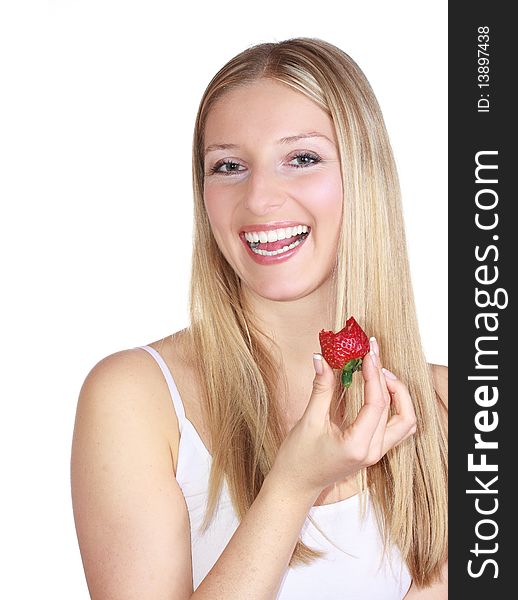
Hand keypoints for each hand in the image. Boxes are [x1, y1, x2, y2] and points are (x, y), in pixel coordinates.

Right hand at [271, 339, 416, 499]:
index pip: (377, 403)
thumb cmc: (298, 458)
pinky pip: (396, 428)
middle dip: (388, 379)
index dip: (374, 374)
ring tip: (379, 374)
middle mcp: (373, 451)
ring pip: (404, 421)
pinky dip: (393, 407)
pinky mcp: (373, 451)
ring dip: (397, 395)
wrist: (295, 485)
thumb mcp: (308, 421)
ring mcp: (375, 453)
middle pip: (397, 411)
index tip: (368, 353)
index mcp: (358, 445)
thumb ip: (321, 388)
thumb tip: (322, 359)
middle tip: (373, 358)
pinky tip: (378, 390)